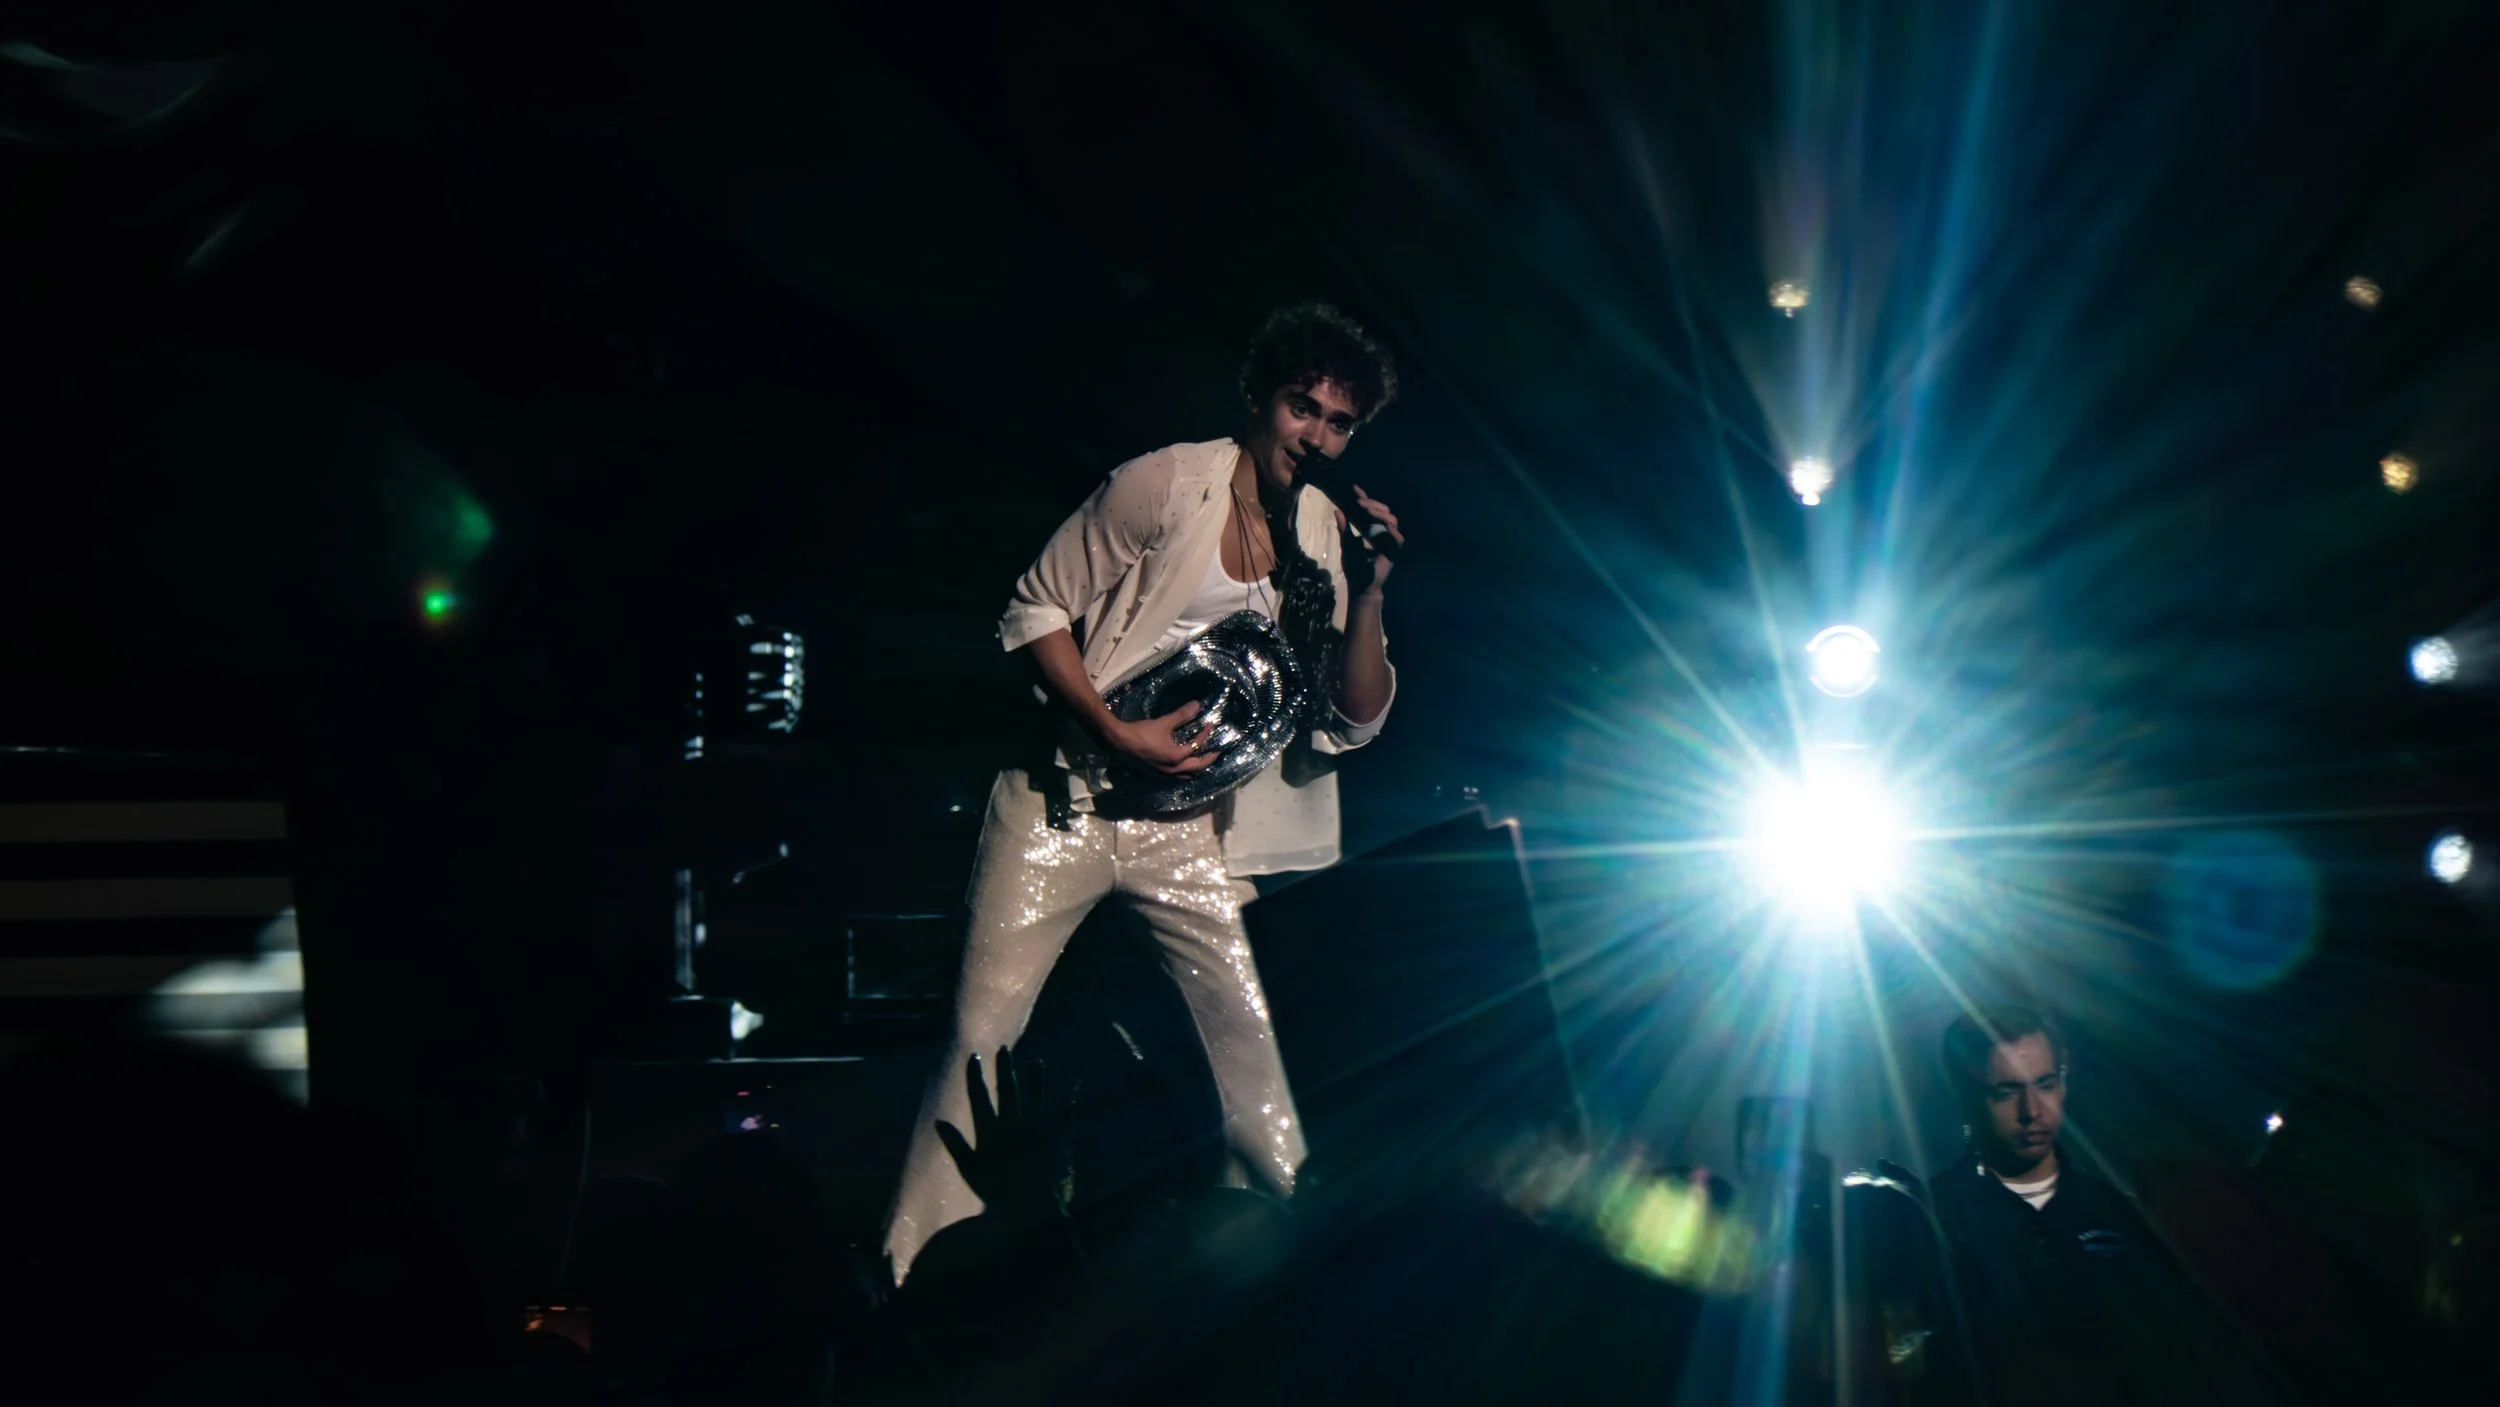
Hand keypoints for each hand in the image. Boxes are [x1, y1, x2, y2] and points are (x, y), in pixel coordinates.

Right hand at [933, 1048, 1064, 1228]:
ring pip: (1034, 1098)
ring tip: (1037, 1062)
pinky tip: (1069, 1100)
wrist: (1029, 1207)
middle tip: (1004, 1050)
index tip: (974, 1057)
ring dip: (1034, 1080)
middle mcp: (1012, 1124)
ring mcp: (1034, 1130)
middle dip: (1004, 1069)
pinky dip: (1063, 1110)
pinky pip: (1058, 1119)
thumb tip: (939, 1121)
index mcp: (991, 1131)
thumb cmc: (995, 1192)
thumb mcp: (970, 1170)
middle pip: (1007, 1090)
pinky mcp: (1052, 1139)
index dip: (976, 1076)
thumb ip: (956, 1145)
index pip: (980, 1097)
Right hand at [1102, 699, 1220, 775]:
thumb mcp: (1163, 722)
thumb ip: (1182, 715)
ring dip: (1196, 768)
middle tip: (1216, 752)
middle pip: (1197, 768)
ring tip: (1201, 759)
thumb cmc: (1141, 732)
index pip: (1197, 746)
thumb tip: (1197, 705)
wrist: (1119, 742)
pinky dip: (1183, 771)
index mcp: (1177, 757)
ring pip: (1186, 776)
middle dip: (1208, 759)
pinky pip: (1175, 777)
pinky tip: (1182, 764)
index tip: (1210, 725)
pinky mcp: (1156, 774)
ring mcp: (1163, 775)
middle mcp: (1173, 770)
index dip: (1205, 734)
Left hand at [1332, 484, 1401, 592]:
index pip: (1371, 510)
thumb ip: (1344, 528)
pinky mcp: (1395, 550)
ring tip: (1365, 508)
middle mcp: (1383, 532)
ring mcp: (1390, 540)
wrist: (1360, 585)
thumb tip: (1338, 510)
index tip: (1355, 489)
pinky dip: (1390, 528)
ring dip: (1378, 511)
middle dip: (1372, 503)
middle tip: (1359, 500)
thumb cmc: (1354, 567)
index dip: (1365, 498)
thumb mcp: (1346, 544)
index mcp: (1372, 529)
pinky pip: (1397, 536)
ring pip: (1391, 519)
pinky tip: (1380, 522)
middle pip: (1383, 511)